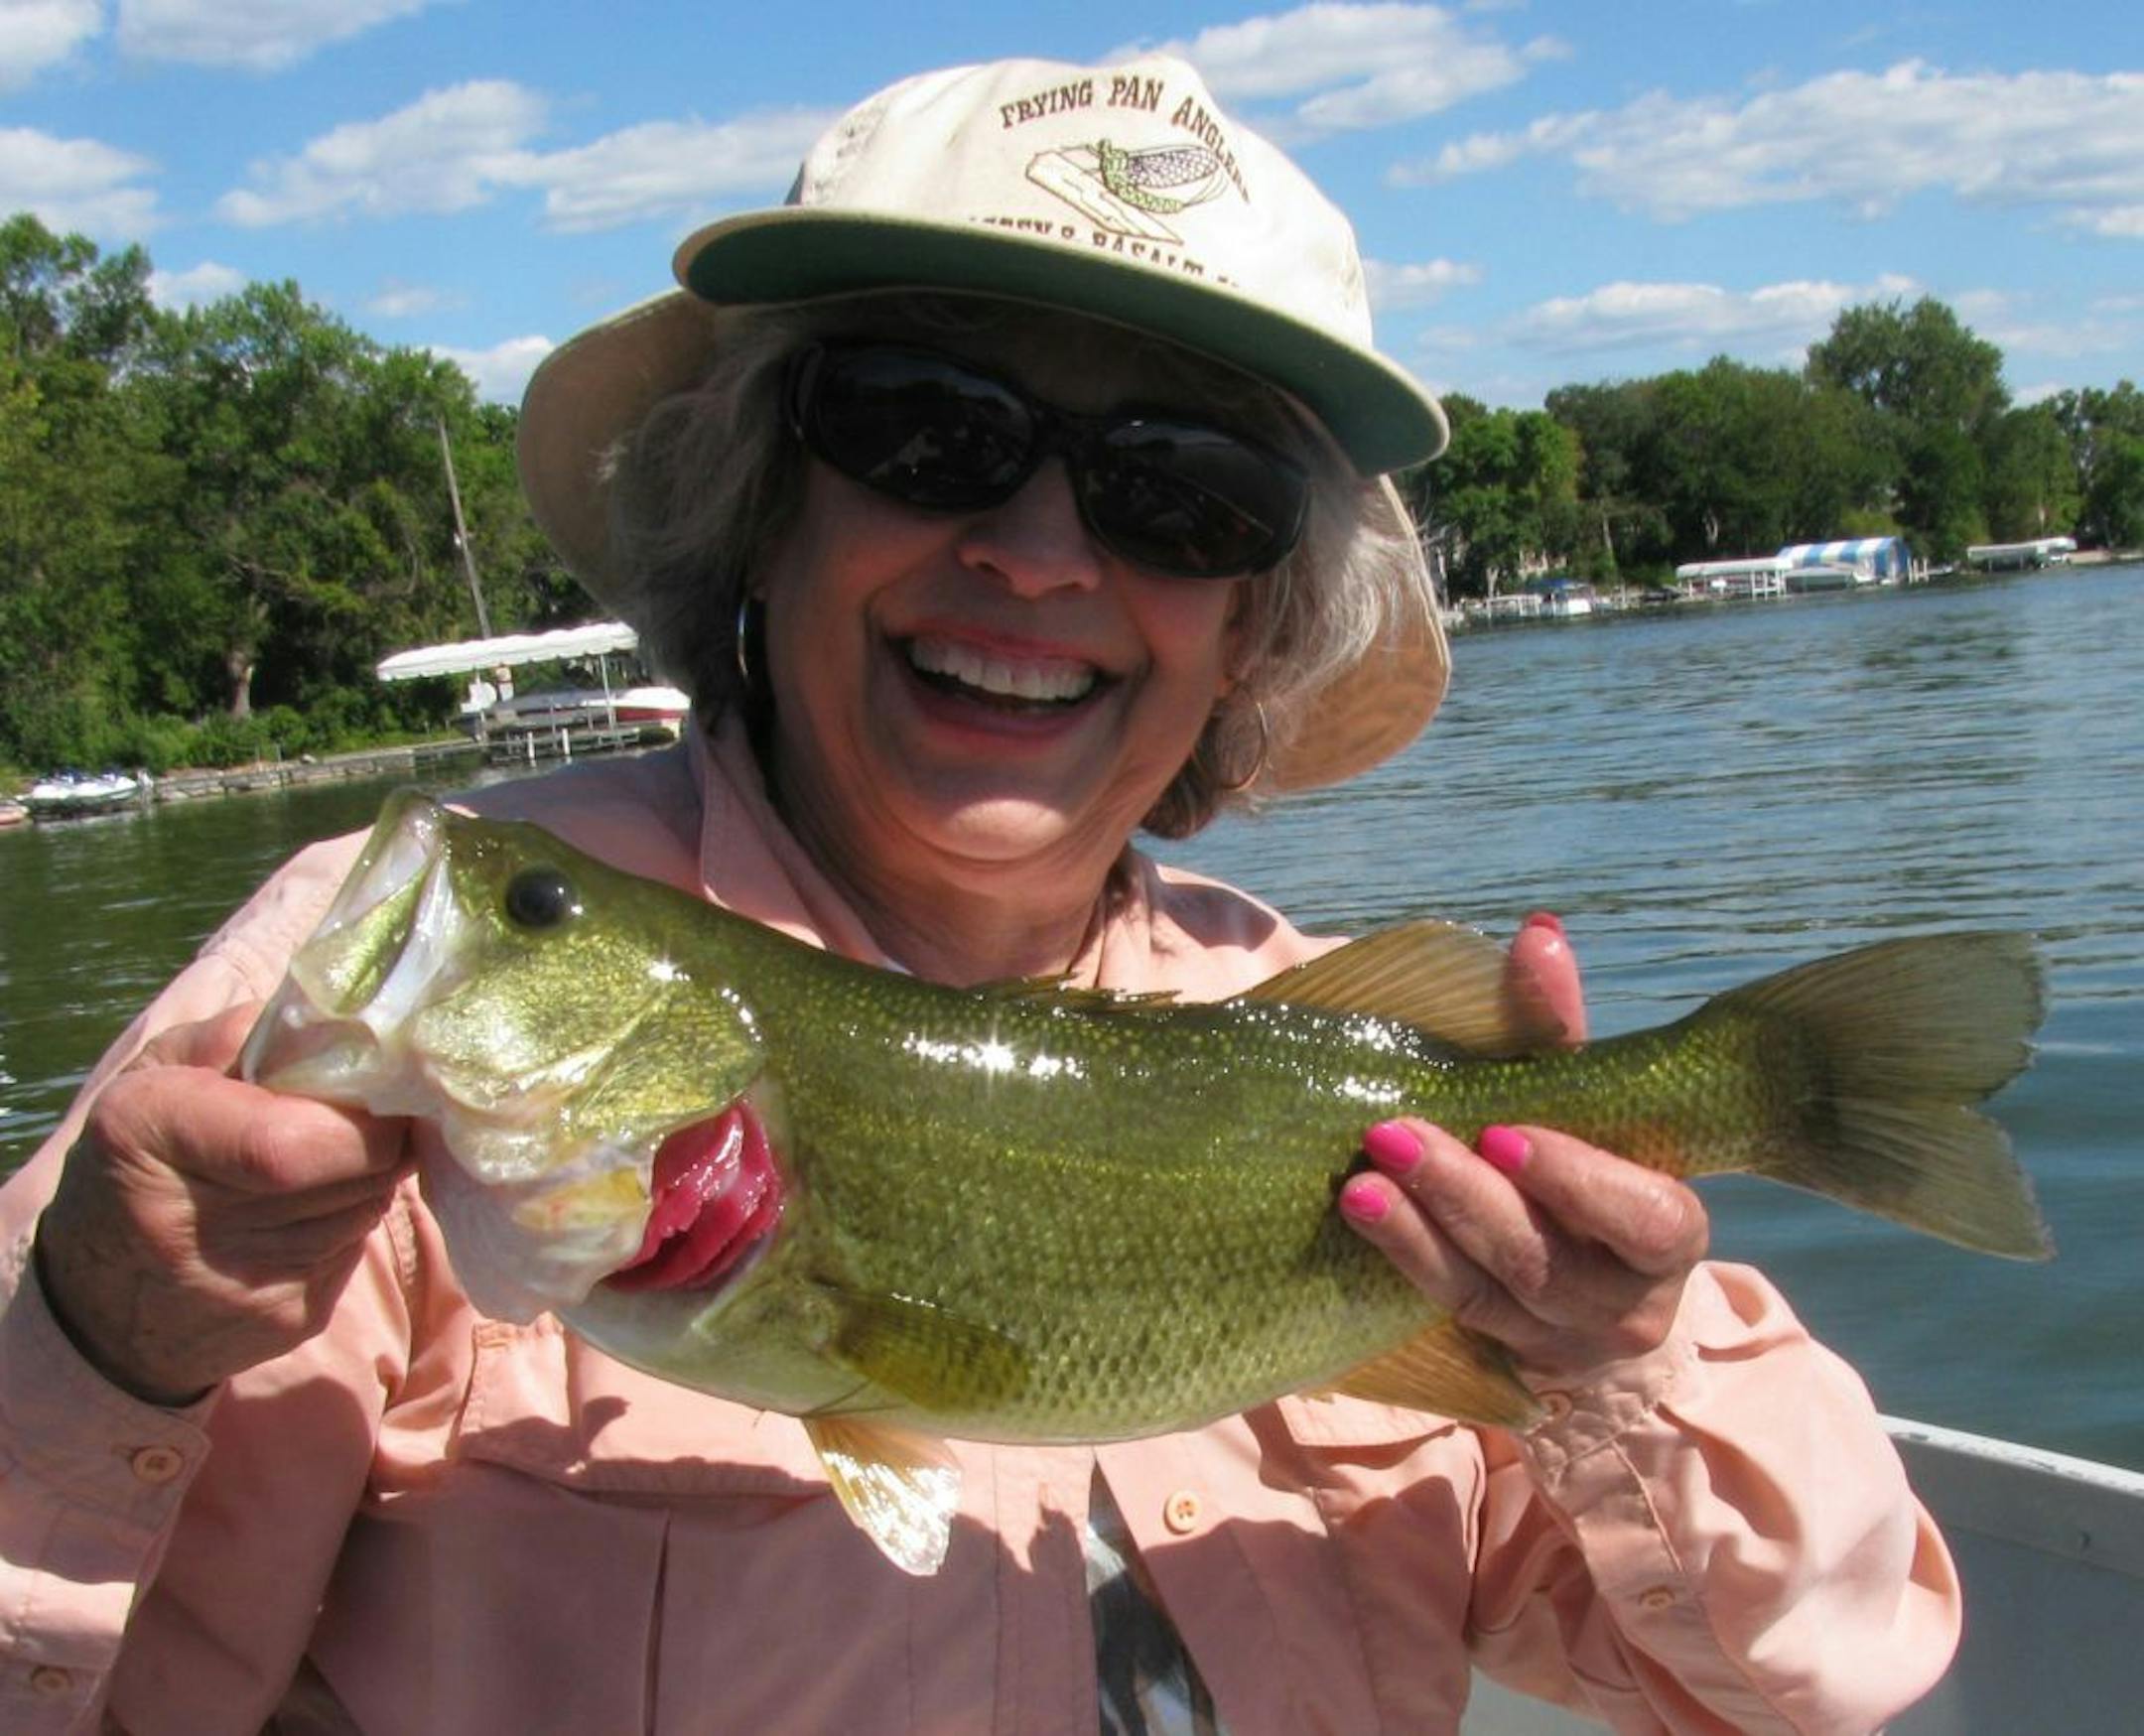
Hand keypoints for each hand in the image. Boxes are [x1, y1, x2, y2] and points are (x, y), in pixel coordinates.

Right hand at [35, 1004, 410, 1404]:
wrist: (99, 1301)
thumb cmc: (142, 1156)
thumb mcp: (161, 1073)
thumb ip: (242, 1035)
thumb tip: (339, 1027)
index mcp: (145, 1133)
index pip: (291, 1141)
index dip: (358, 1116)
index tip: (373, 1088)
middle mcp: (182, 1221)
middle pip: (350, 1173)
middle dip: (380, 1137)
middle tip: (365, 1117)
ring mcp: (238, 1285)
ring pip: (364, 1208)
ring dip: (366, 1178)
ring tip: (325, 1163)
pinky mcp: (284, 1322)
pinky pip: (354, 1249)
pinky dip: (350, 1220)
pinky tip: (308, 1213)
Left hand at [1339, 914, 1709, 1378]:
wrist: (1584, 1282)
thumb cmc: (1582, 1164)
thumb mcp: (1581, 1099)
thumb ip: (1559, 1026)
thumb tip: (1539, 932)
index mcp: (1667, 1232)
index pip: (1643, 1217)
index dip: (1578, 1182)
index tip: (1506, 1133)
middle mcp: (1625, 1304)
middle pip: (1544, 1258)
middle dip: (1466, 1195)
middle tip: (1394, 1136)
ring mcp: (1559, 1341)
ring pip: (1488, 1294)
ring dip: (1417, 1235)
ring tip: (1359, 1185)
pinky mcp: (1501, 1356)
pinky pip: (1449, 1314)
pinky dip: (1405, 1260)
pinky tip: (1364, 1216)